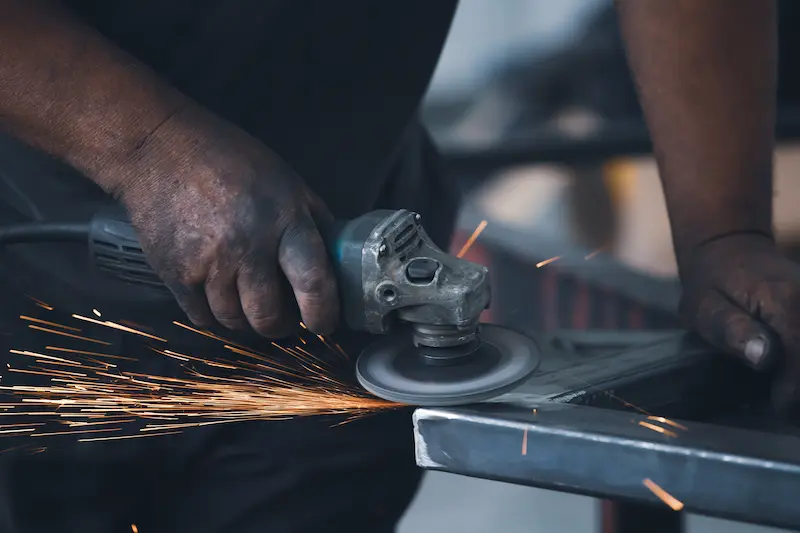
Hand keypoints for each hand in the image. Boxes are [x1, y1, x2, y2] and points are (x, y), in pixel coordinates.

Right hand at [112, 105, 338, 337]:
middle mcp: (248, 246)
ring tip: (249, 305)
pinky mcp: (176, 274)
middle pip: (269, 316)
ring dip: (246, 321)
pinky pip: (202, 317)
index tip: (324, 323)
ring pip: (234, 321)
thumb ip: (313, 221)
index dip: (323, 314)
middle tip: (284, 318)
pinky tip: (219, 297)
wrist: (159, 150)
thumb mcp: (286, 181)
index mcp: (284, 221)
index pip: (313, 283)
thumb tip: (336, 260)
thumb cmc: (230, 161)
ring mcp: (209, 263)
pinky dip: (214, 315)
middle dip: (282, 325)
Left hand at [680, 232, 799, 410]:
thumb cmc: (710, 283)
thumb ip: (732, 330)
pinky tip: (792, 376)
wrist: (730, 247)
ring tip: (789, 398)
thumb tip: (765, 358)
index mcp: (785, 300)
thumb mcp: (705, 307)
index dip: (792, 392)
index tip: (778, 410)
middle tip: (786, 411)